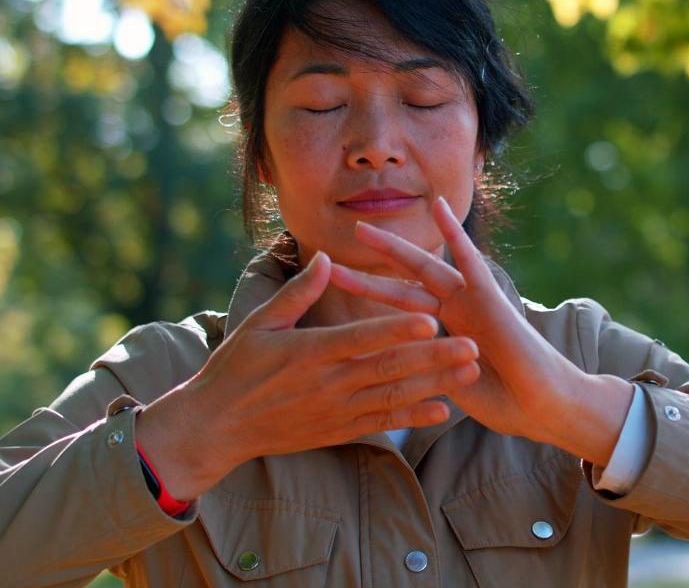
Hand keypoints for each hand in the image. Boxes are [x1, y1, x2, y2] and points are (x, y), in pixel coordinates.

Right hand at [135, 252, 480, 500]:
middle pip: (390, 369)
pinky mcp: (338, 430)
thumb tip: (326, 258)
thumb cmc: (235, 368)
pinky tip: (442, 411)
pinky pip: (382, 424)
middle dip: (434, 357)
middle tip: (473, 346)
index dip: (397, 330)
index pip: (362, 339)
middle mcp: (329, 383)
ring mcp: (336, 410)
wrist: (216, 428)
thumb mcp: (259, 323)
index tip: (431, 319)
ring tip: (469, 373)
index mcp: (310, 352)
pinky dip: (412, 418)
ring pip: (394, 397)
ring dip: (435, 385)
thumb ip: (297, 293)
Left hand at [330, 198, 632, 464]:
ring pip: (423, 268)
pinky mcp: (489, 296)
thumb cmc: (505, 401)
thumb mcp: (451, 384)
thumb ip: (426, 369)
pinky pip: (468, 258)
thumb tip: (394, 371)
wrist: (541, 406)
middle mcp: (453, 312)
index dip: (370, 304)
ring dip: (392, 249)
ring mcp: (469, 301)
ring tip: (361, 230)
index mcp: (442, 333)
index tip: (337, 298)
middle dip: (369, 273)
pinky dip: (454, 233)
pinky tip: (438, 206)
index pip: (399, 313)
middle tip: (332, 259)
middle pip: (402, 286)